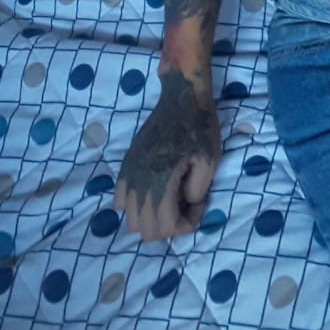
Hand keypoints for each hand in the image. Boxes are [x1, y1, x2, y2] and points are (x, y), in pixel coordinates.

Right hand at [114, 72, 221, 241]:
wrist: (182, 98)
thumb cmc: (199, 127)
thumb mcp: (209, 161)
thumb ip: (197, 192)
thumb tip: (185, 204)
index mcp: (160, 183)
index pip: (165, 229)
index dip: (186, 224)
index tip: (198, 203)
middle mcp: (138, 183)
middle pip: (146, 230)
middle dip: (169, 225)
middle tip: (186, 203)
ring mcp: (128, 174)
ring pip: (131, 219)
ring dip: (152, 217)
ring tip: (172, 198)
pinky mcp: (126, 166)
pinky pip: (120, 200)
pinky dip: (135, 205)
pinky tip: (154, 190)